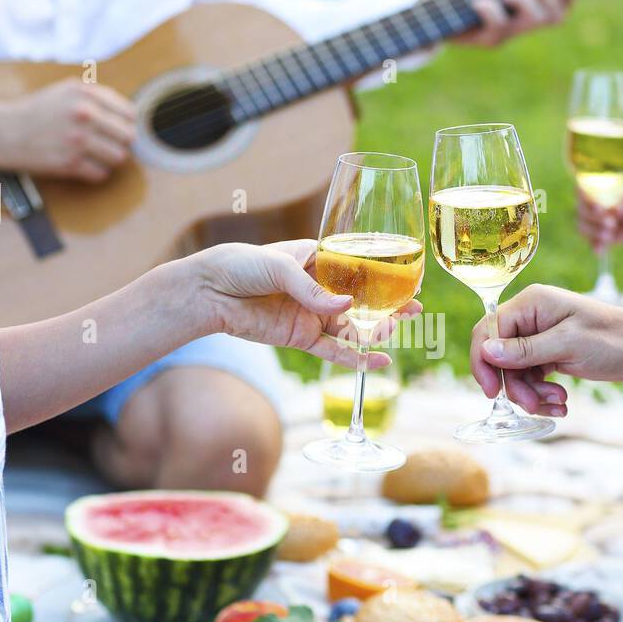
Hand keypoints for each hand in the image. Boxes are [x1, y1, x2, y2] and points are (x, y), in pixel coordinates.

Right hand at [0, 80, 136, 181]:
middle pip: (129, 137)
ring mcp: (77, 140)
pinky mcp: (70, 163)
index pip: (130, 114)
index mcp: (85, 93)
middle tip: (109, 143)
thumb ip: (100, 98)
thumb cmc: (41, 111)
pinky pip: (102, 173)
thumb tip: (133, 117)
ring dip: (111, 159)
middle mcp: (83, 114)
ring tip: (97, 154)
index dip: (127, 124)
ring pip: (120, 157)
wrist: (6, 131)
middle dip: (122, 142)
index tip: (118, 129)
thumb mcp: (68, 90)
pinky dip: (97, 172)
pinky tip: (85, 164)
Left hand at [189, 240, 419, 368]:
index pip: (357, 266)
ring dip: (376, 330)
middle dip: (387, 304)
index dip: (383, 273)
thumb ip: (312, 288)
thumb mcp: (279, 266)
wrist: (209, 292)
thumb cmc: (240, 265)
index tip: (408, 277)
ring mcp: (311, 314)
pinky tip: (378, 361)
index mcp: (317, 259)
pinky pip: (334, 350)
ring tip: (399, 329)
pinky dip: (355, 358)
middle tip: (414, 308)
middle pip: (361, 299)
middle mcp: (319, 288)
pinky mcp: (300, 338)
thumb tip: (345, 306)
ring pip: (352, 326)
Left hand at [432, 0, 577, 47]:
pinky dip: (490, 9)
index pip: (561, 5)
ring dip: (522, 1)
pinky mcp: (485, 40)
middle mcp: (521, 21)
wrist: (432, 4)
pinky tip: (477, 0)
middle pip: (553, 18)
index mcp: (528, 3)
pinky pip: (498, 28)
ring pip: (529, 23)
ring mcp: (505, 32)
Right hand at [470, 285, 622, 414]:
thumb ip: (525, 350)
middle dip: (514, 385)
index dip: (484, 361)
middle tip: (532, 404)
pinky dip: (542, 394)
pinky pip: (531, 378)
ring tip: (560, 401)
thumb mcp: (568, 344)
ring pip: (515, 373)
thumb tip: (487, 351)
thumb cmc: (613, 338)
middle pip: (499, 356)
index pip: (488, 330)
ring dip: (532, 393)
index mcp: (531, 304)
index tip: (493, 391)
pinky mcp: (549, 354)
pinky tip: (562, 402)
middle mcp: (530, 318)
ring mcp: (539, 337)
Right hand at [576, 175, 622, 249]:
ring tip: (610, 235)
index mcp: (600, 183)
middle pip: (581, 208)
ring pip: (583, 225)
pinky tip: (601, 250)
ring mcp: (597, 218)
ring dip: (594, 232)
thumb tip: (610, 210)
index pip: (583, 188)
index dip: (587, 199)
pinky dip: (595, 245)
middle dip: (593, 218)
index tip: (600, 208)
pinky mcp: (601, 234)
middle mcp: (594, 200)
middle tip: (611, 223)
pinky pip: (591, 241)